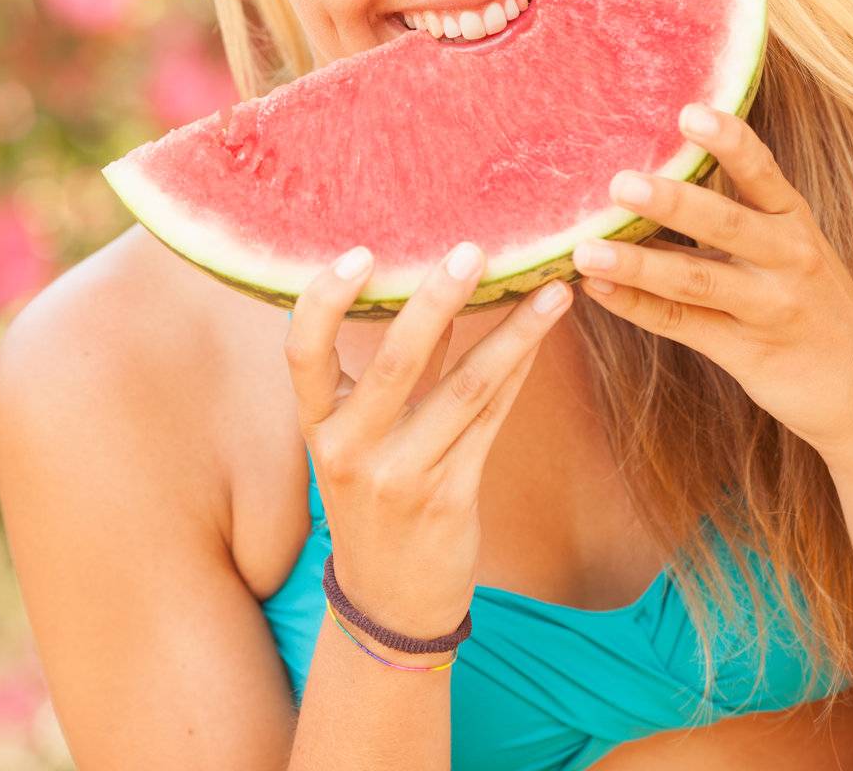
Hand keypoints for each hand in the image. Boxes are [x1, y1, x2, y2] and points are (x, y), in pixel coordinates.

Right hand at [284, 243, 572, 645]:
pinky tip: (542, 335)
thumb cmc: (372, 499)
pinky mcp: (452, 496)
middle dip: (437, 300)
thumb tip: (426, 282)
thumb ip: (385, 373)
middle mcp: (353, 450)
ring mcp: (403, 477)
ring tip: (550, 289)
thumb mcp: (356, 440)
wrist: (389, 602)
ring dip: (513, 333)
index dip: (324, 301)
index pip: (302, 353)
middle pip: (396, 361)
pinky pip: (493, 420)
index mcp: (318, 426)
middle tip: (472, 250)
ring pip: (465, 388)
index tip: (359, 253)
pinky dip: (519, 371)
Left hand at [571, 102, 852, 479]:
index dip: (728, 141)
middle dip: (672, 203)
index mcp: (793, 219)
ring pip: (696, 280)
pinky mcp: (746, 352)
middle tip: (621, 183)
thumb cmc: (807, 297)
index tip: (690, 112)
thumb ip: (731, 213)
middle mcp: (787, 257)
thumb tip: (650, 174)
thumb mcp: (785, 245)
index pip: (761, 172)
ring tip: (585, 251)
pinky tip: (597, 291)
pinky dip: (636, 307)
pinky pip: (683, 325)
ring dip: (636, 265)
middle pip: (725, 224)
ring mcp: (768, 307)